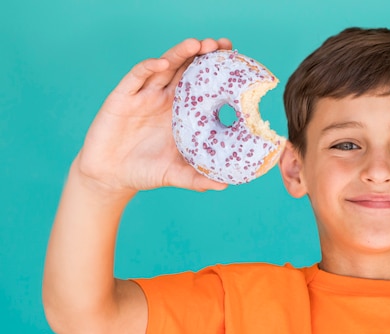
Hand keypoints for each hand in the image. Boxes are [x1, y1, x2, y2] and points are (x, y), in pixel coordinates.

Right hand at [76, 37, 232, 197]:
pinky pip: (137, 77)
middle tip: (219, 45)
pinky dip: (149, 68)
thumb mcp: (175, 175)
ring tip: (197, 45)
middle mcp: (164, 98)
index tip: (234, 57)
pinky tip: (163, 64)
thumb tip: (224, 186)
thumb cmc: (145, 172)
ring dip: (180, 53)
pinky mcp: (122, 98)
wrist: (110, 177)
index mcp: (181, 112)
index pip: (202, 83)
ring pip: (164, 66)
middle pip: (186, 67)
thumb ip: (197, 178)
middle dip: (202, 53)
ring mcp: (144, 96)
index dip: (216, 69)